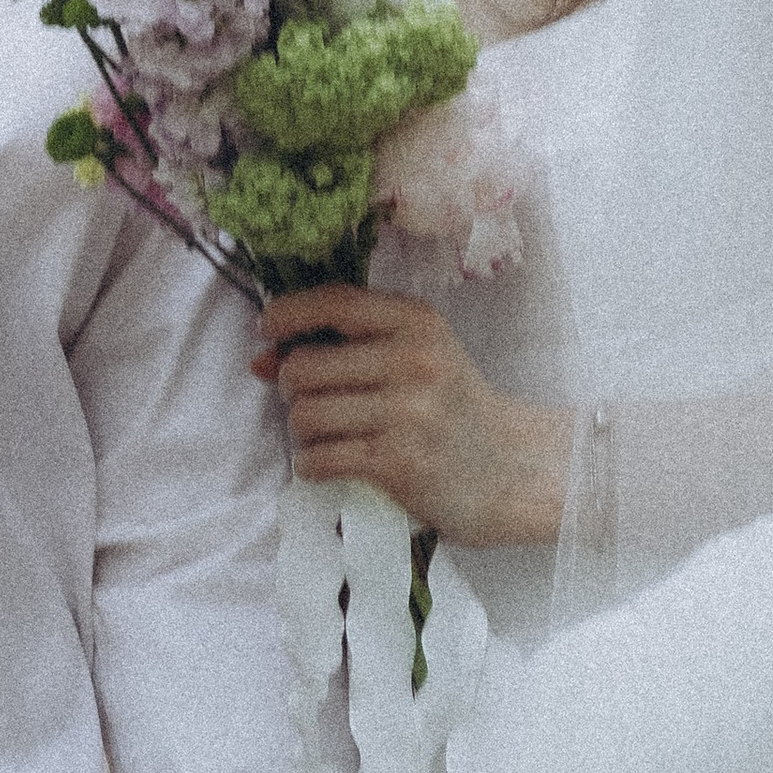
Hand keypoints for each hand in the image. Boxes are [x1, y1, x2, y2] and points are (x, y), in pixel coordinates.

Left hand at [257, 285, 569, 545]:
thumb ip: (343, 347)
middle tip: (311, 401)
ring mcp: (408, 413)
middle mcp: (414, 360)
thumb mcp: (414, 357)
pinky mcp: (399, 463)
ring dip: (303, 431)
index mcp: (418, 322)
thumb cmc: (450, 406)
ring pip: (304, 415)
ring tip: (329, 435)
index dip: (287, 313)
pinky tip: (332, 463)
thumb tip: (261, 358)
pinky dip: (312, 465)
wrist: (510, 470)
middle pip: (303, 366)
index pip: (334, 301)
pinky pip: (318, 459)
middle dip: (291, 388)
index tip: (267, 330)